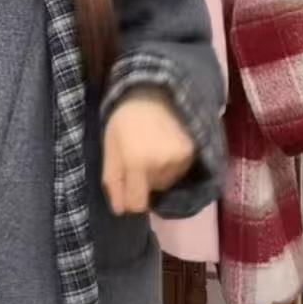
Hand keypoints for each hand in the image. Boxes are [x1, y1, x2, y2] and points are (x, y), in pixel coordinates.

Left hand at [101, 87, 194, 214]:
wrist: (154, 93)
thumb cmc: (125, 121)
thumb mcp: (110, 148)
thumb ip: (113, 181)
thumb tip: (119, 210)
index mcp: (137, 163)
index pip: (137, 204)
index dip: (131, 201)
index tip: (128, 188)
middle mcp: (162, 165)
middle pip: (153, 193)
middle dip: (144, 181)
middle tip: (139, 156)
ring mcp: (180, 159)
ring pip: (167, 183)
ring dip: (159, 174)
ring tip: (153, 149)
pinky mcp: (192, 153)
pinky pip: (180, 172)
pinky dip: (172, 165)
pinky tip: (166, 147)